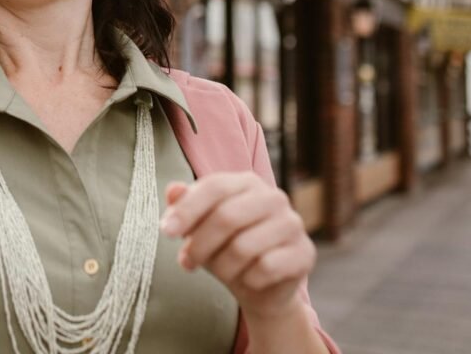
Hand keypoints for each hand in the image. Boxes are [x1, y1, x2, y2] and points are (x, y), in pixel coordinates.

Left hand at [160, 172, 315, 321]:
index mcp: (247, 182)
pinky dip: (248, 280)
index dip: (187, 209)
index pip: (214, 187)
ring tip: (218, 272)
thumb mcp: (199, 226)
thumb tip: (173, 190)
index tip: (166, 231)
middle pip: (227, 217)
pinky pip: (266, 268)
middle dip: (200, 244)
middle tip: (186, 262)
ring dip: (222, 267)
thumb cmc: (224, 248)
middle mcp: (274, 197)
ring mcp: (292, 224)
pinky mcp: (305, 253)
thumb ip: (185, 205)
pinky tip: (248, 280)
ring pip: (244, 247)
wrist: (259, 286)